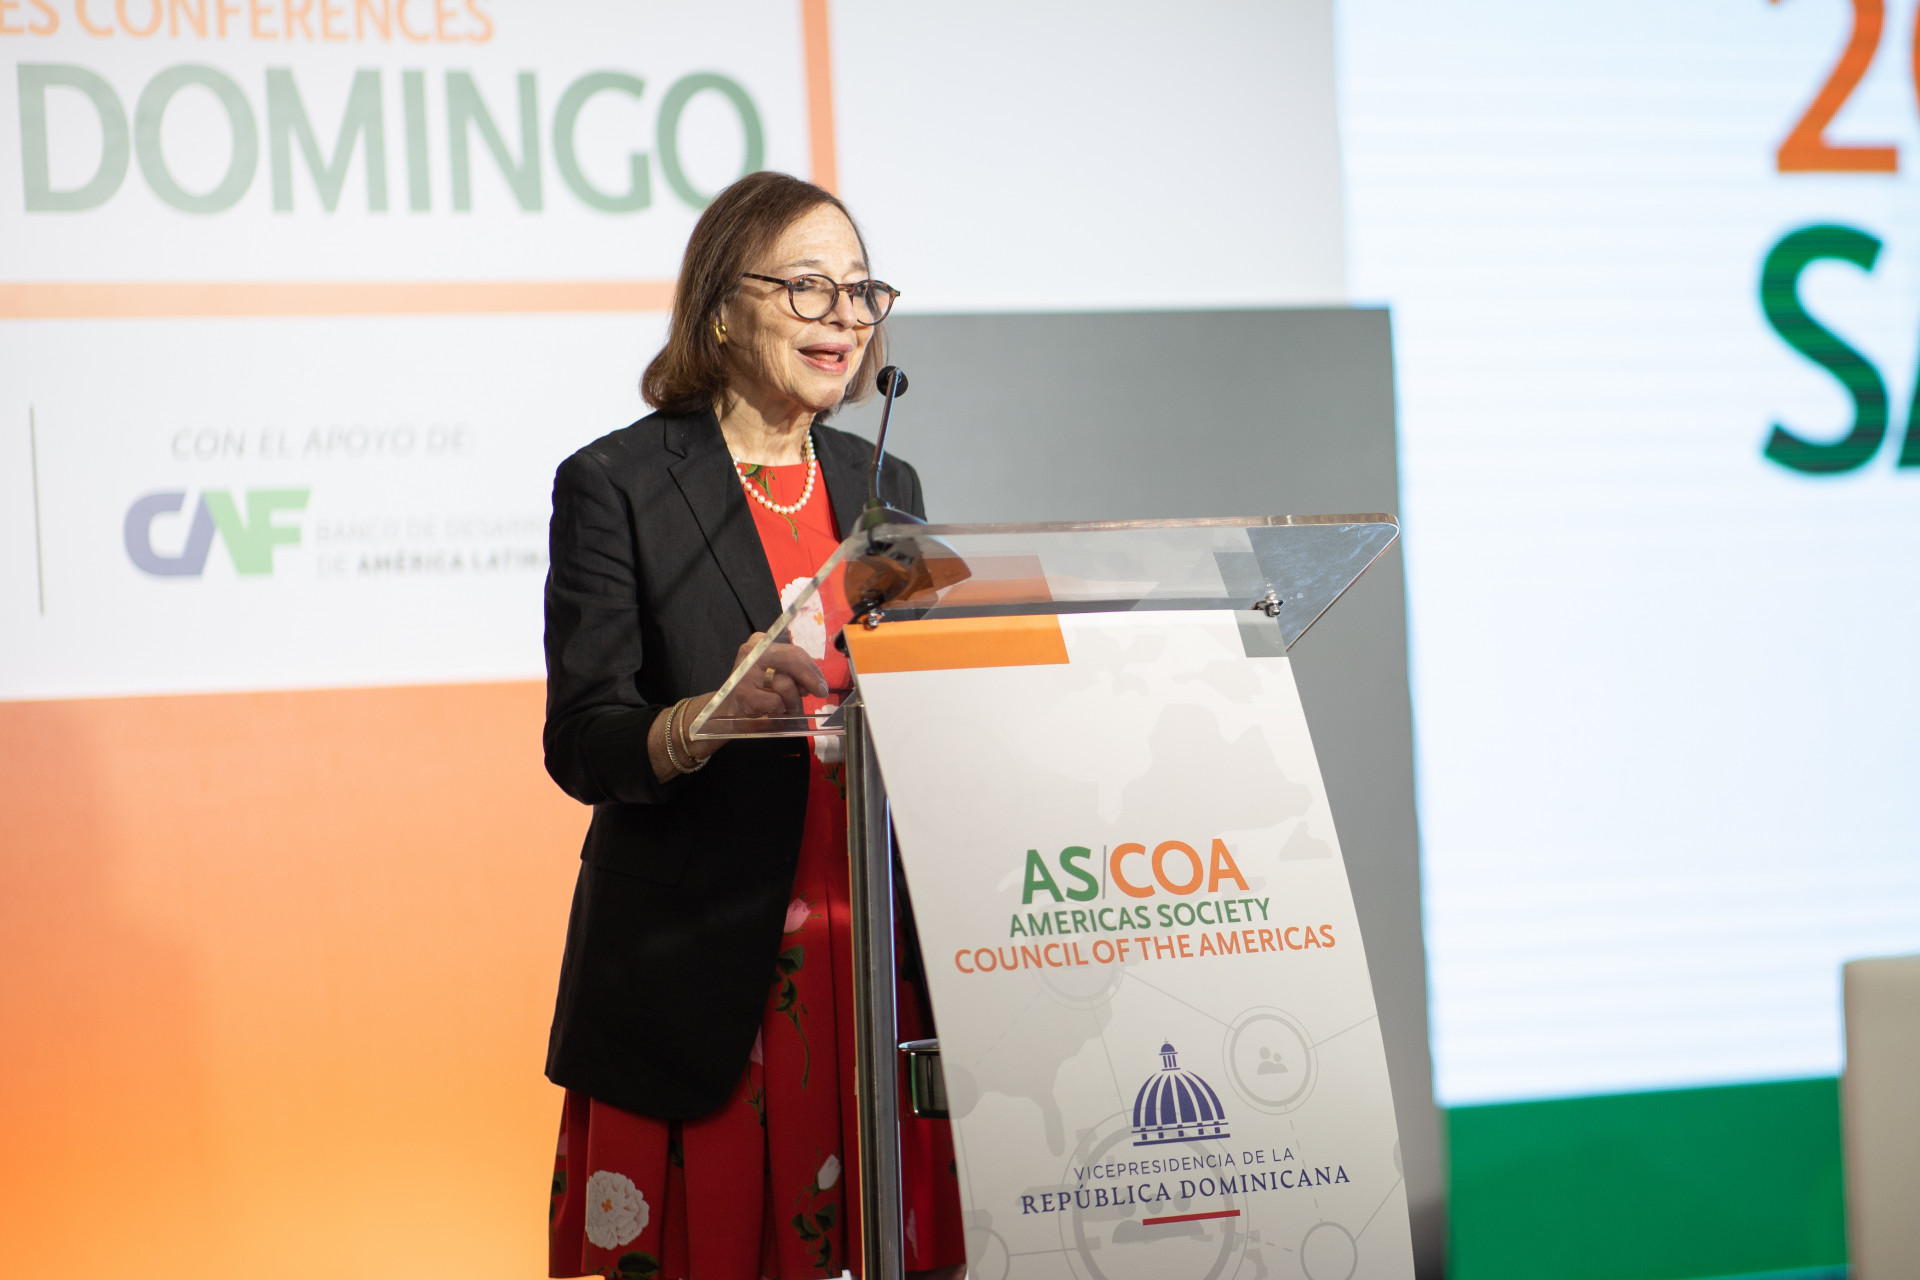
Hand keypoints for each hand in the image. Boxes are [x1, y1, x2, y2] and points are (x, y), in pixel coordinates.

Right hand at [705, 634, 829, 727]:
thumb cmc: (757, 691)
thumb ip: (794, 671)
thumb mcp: (775, 673)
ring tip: (786, 706)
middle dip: (810, 679)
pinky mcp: (742, 693)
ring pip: (785, 684)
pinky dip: (778, 709)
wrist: (727, 710)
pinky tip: (771, 711)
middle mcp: (751, 652)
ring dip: (792, 701)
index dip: (812, 669)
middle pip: (792, 660)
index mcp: (760, 642)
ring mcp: (745, 672)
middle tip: (820, 693)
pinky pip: (775, 702)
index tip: (821, 684)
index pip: (794, 651)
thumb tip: (818, 683)